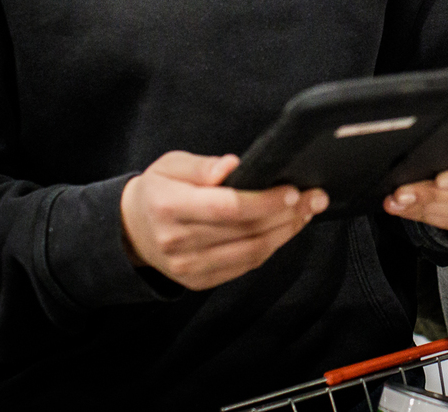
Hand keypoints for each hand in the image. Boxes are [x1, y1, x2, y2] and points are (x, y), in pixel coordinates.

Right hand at [119, 151, 327, 290]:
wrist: (131, 230)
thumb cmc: (158, 190)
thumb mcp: (171, 165)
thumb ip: (203, 166)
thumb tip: (233, 165)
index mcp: (169, 206)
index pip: (226, 207)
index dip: (263, 202)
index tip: (292, 190)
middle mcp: (177, 242)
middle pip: (244, 232)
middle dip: (287, 215)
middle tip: (316, 197)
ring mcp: (188, 267)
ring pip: (250, 253)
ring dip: (286, 233)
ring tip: (307, 212)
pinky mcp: (199, 281)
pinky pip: (244, 266)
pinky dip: (270, 248)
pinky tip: (286, 230)